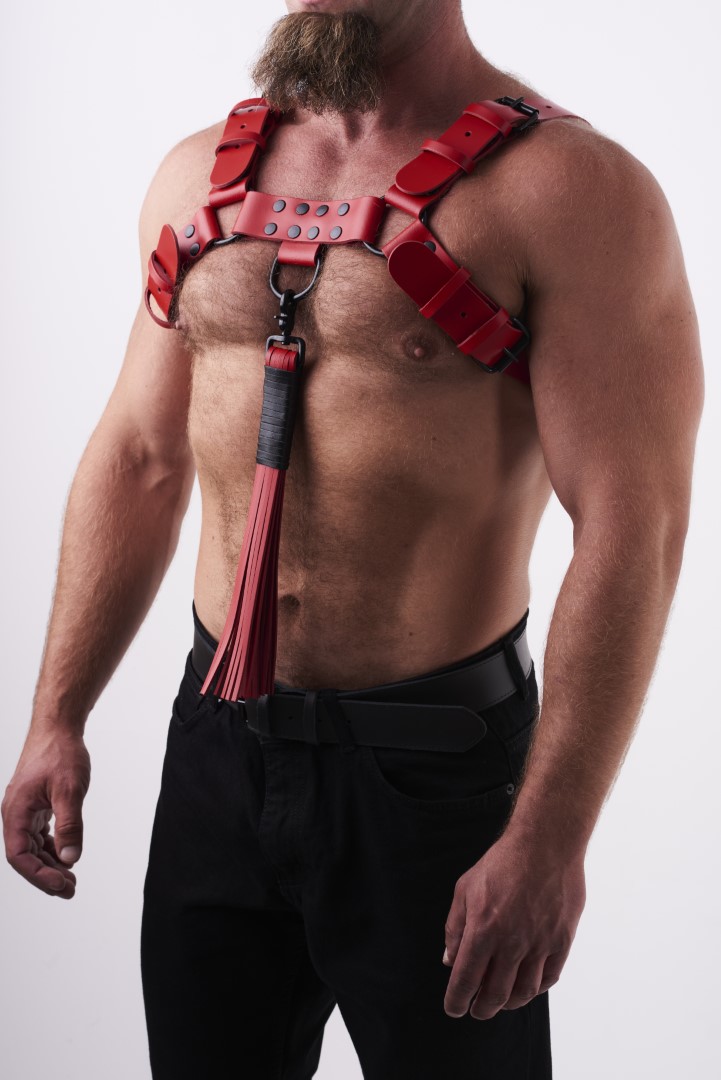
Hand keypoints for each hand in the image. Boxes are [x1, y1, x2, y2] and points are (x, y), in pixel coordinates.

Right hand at [2, 724, 90, 898]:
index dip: (39, 875)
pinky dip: (51, 848)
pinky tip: (66, 856)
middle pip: (25, 856)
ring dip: (50, 864)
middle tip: (71, 890)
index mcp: (16, 812)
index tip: (62, 884)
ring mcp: (24, 810)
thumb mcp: (69, 790)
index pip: (20, 856)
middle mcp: (16, 813)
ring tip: (71, 879)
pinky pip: (39, 835)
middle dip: (46, 876)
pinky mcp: (35, 805)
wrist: (58, 727)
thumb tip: (70, 858)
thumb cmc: (60, 753)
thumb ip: (69, 825)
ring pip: (32, 847)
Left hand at [442, 830, 585, 1018]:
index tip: (454, 1008)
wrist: (545, 844)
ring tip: (500, 1001)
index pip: (465, 980)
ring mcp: (539, 943)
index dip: (457, 1000)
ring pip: (523, 992)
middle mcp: (511, 943)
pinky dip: (535, 989)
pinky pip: (549, 977)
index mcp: (483, 930)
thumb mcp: (465, 888)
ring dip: (508, 1003)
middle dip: (482, 1009)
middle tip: (476, 1010)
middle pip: (495, 994)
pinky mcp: (562, 940)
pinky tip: (527, 985)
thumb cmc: (502, 862)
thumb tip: (449, 959)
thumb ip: (455, 926)